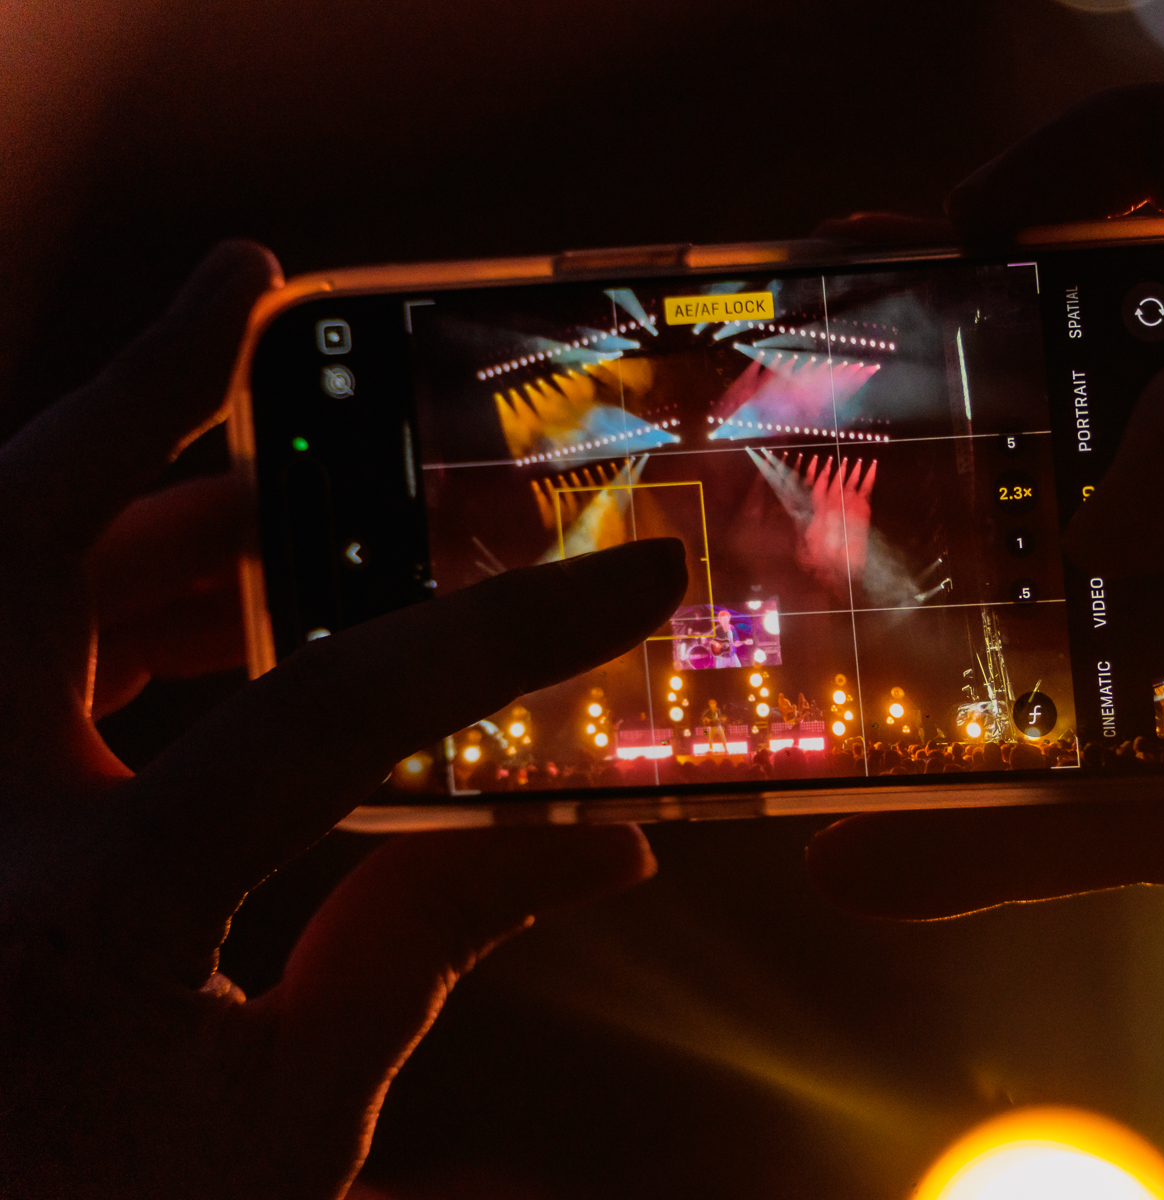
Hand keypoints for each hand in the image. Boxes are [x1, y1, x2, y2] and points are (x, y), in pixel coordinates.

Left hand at [0, 242, 687, 1199]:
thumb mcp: (282, 1120)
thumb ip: (428, 952)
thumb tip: (605, 852)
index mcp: (81, 918)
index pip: (323, 716)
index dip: (500, 638)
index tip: (630, 583)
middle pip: (21, 522)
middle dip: (145, 384)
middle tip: (253, 283)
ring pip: (4, 571)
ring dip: (141, 511)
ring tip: (283, 498)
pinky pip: (3, 655)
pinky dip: (88, 608)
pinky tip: (196, 615)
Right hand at [806, 79, 1163, 1194]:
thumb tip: (1116, 505)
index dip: (1127, 140)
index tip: (983, 215)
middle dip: (1018, 345)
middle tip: (881, 356)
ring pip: (1122, 556)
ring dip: (988, 562)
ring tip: (846, 560)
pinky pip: (1113, 744)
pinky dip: (1004, 800)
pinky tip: (874, 857)